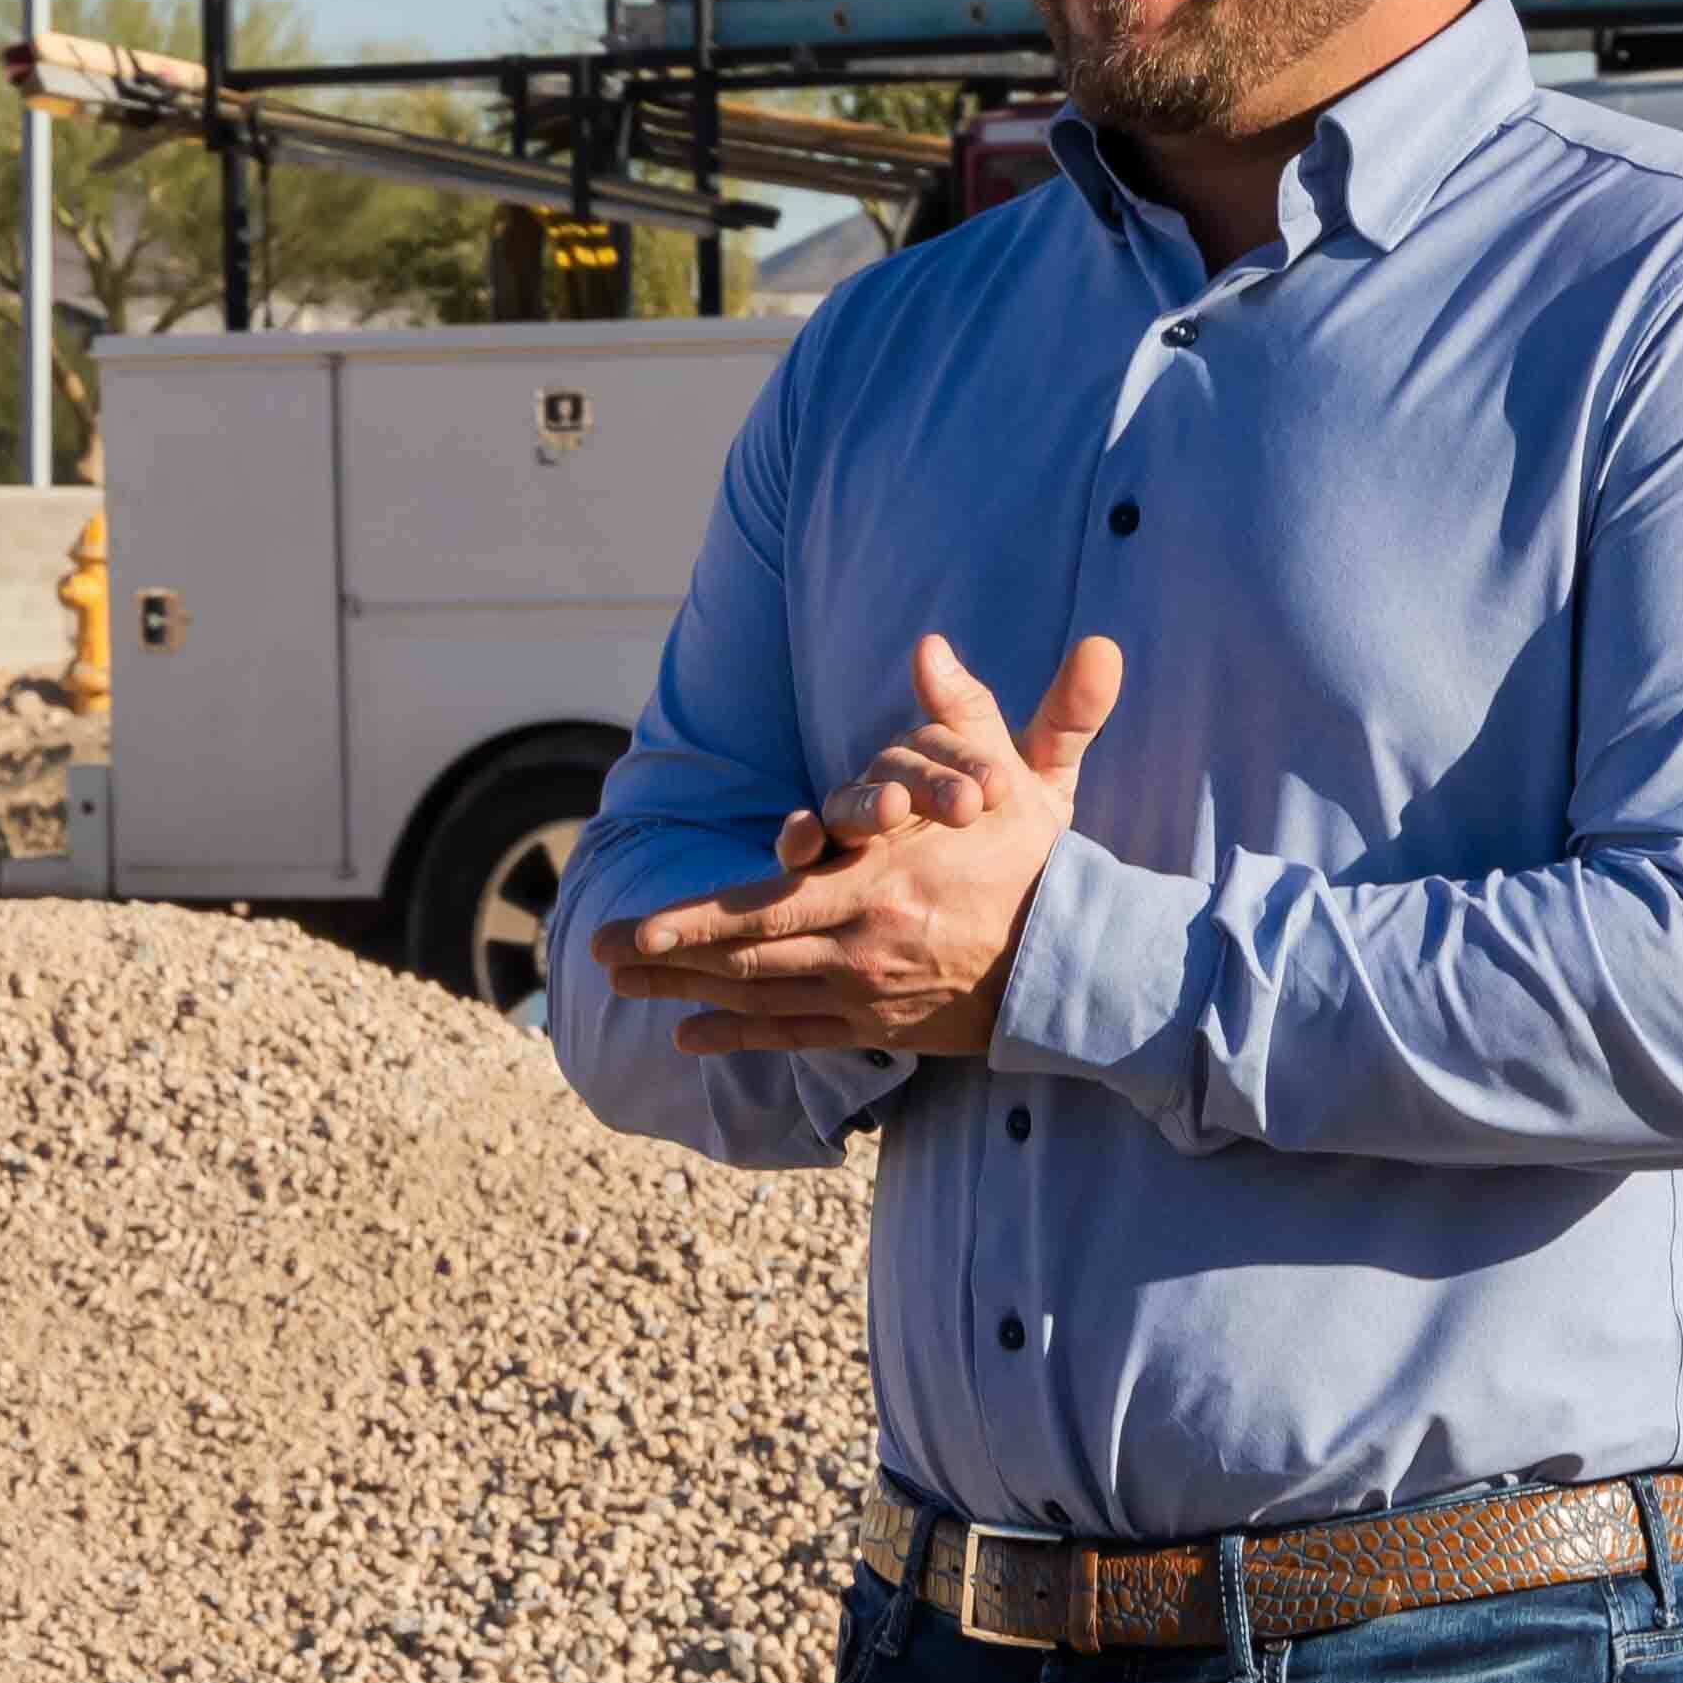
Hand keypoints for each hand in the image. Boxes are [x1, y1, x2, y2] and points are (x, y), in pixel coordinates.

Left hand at [592, 634, 1122, 1059]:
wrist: (1081, 958)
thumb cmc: (1041, 863)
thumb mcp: (1016, 776)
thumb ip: (970, 710)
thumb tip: (933, 645)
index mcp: (880, 883)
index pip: (766, 904)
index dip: (696, 919)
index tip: (640, 924)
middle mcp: (862, 944)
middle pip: (743, 957)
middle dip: (665, 956)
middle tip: (600, 952)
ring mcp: (866, 992)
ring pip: (758, 996)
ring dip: (685, 993)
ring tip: (624, 984)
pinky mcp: (877, 1024)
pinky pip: (793, 1035)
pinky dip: (737, 1038)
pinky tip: (689, 1037)